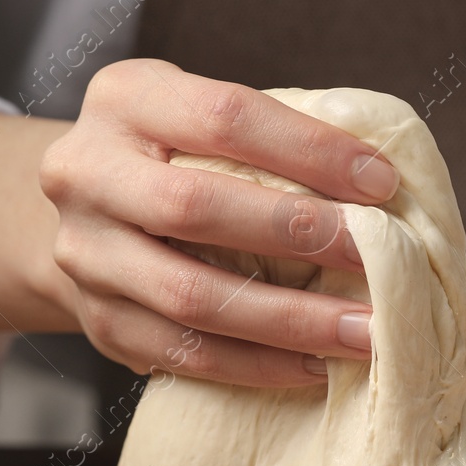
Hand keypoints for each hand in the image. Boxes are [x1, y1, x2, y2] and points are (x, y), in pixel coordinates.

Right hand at [39, 59, 400, 384]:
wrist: (90, 211)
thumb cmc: (179, 156)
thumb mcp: (204, 117)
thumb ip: (272, 137)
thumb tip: (380, 185)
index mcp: (126, 99)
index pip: (224, 116)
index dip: (310, 150)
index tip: (382, 182)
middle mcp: (86, 173)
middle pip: (195, 208)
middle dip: (297, 234)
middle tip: (373, 258)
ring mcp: (84, 253)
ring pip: (190, 295)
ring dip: (290, 320)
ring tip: (364, 332)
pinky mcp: (97, 321)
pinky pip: (183, 354)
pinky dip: (258, 365)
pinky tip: (317, 366)